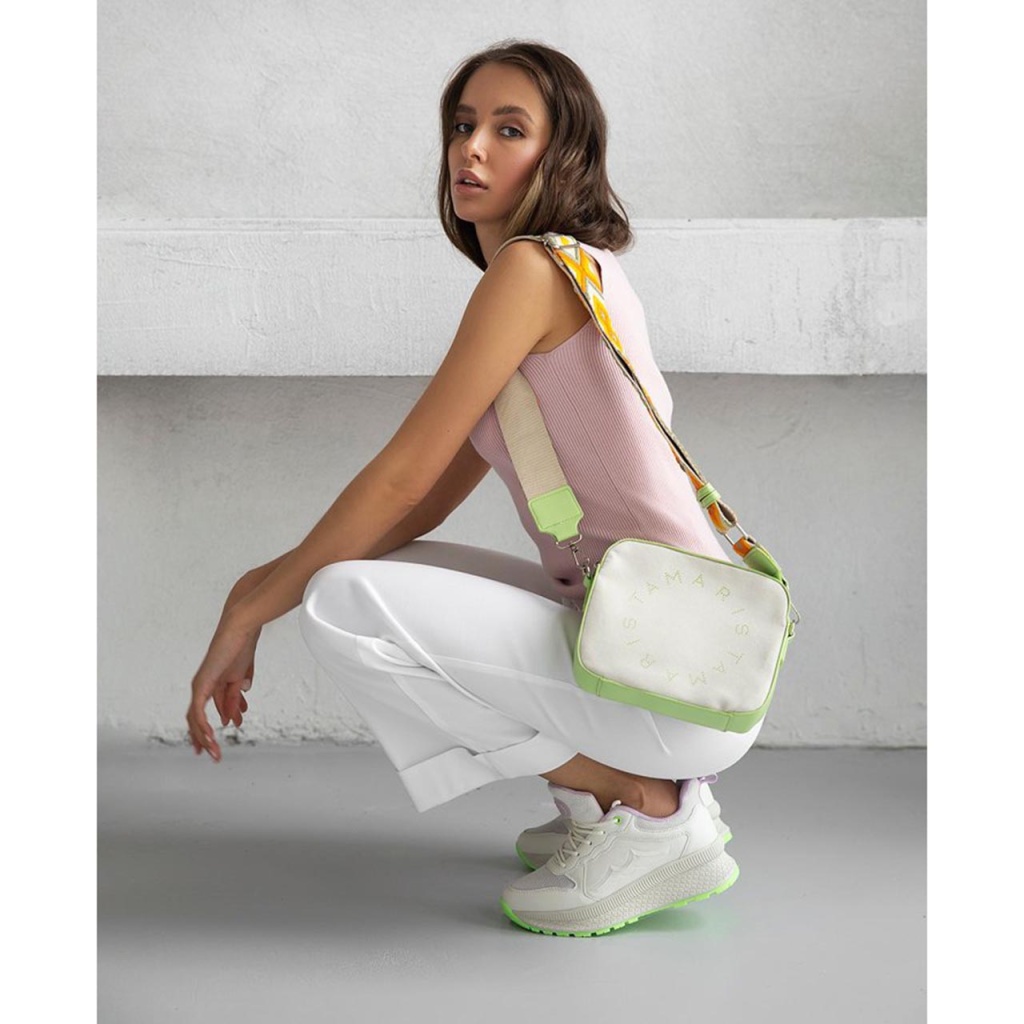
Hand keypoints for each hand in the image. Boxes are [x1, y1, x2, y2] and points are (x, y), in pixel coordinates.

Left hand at [186, 613, 260, 761]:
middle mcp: (202, 686)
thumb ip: (236, 697)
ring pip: (195, 719)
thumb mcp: (241, 678)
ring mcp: (199, 685)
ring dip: (204, 737)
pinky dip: (203, 726)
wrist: (241, 629)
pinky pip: (199, 712)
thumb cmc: (242, 647)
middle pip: (197, 719)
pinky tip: (210, 737)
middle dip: (204, 738)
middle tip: (212, 755)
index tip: (219, 744)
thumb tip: (232, 716)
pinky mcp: (201, 684)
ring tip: (213, 751)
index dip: (214, 728)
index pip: (208, 712)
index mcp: (212, 684)